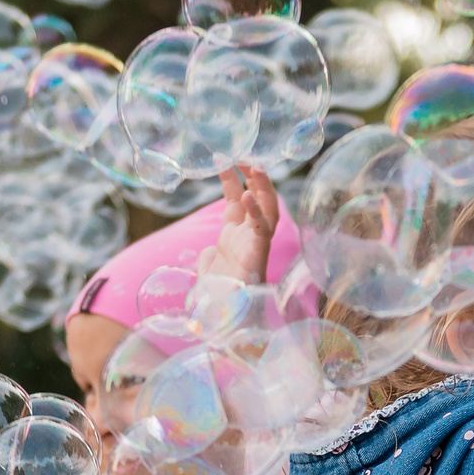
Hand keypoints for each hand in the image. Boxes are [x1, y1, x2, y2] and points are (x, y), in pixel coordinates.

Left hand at [198, 167, 279, 286]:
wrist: (224, 318)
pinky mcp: (259, 254)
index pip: (236, 202)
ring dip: (263, 188)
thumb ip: (208, 258)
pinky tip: (245, 194)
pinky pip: (262, 228)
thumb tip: (205, 253)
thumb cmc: (218, 298)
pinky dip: (256, 211)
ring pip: (268, 210)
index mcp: (236, 238)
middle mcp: (249, 238)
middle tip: (246, 155)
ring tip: (254, 166)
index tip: (223, 160)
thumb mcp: (208, 272)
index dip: (231, 181)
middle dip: (255, 177)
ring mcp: (256, 245)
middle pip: (258, 200)